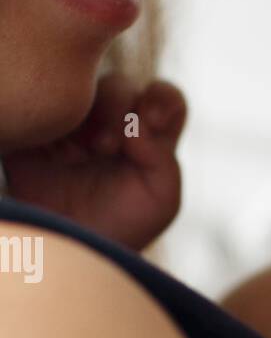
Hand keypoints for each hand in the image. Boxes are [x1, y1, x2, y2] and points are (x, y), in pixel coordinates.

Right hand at [1, 73, 186, 251]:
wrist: (70, 251)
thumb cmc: (121, 230)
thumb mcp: (160, 200)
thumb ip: (162, 157)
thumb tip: (136, 124)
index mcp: (149, 137)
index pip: (164, 98)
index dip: (162, 99)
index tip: (152, 120)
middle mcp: (113, 123)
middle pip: (120, 86)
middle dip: (118, 109)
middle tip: (105, 147)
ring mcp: (74, 123)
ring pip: (82, 87)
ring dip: (85, 115)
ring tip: (80, 153)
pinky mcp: (38, 129)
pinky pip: (42, 100)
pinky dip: (51, 116)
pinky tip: (53, 148)